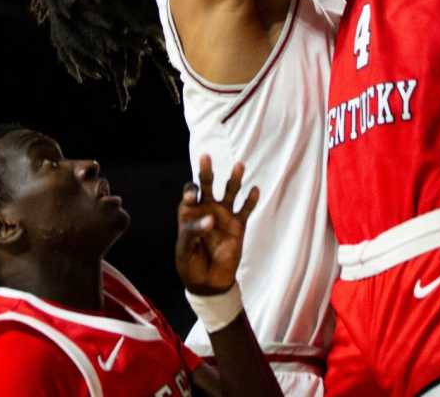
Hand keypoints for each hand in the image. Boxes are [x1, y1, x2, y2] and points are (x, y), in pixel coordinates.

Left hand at [174, 154, 259, 295]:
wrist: (208, 282)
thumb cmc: (190, 264)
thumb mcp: (185, 250)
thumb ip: (194, 232)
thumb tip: (211, 218)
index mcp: (189, 213)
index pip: (189, 195)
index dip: (190, 192)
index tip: (192, 197)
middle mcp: (206, 209)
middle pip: (206, 185)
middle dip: (206, 171)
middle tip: (205, 157)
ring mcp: (223, 216)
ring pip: (229, 192)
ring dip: (234, 179)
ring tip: (239, 165)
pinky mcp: (238, 225)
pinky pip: (245, 210)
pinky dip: (251, 200)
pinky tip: (254, 190)